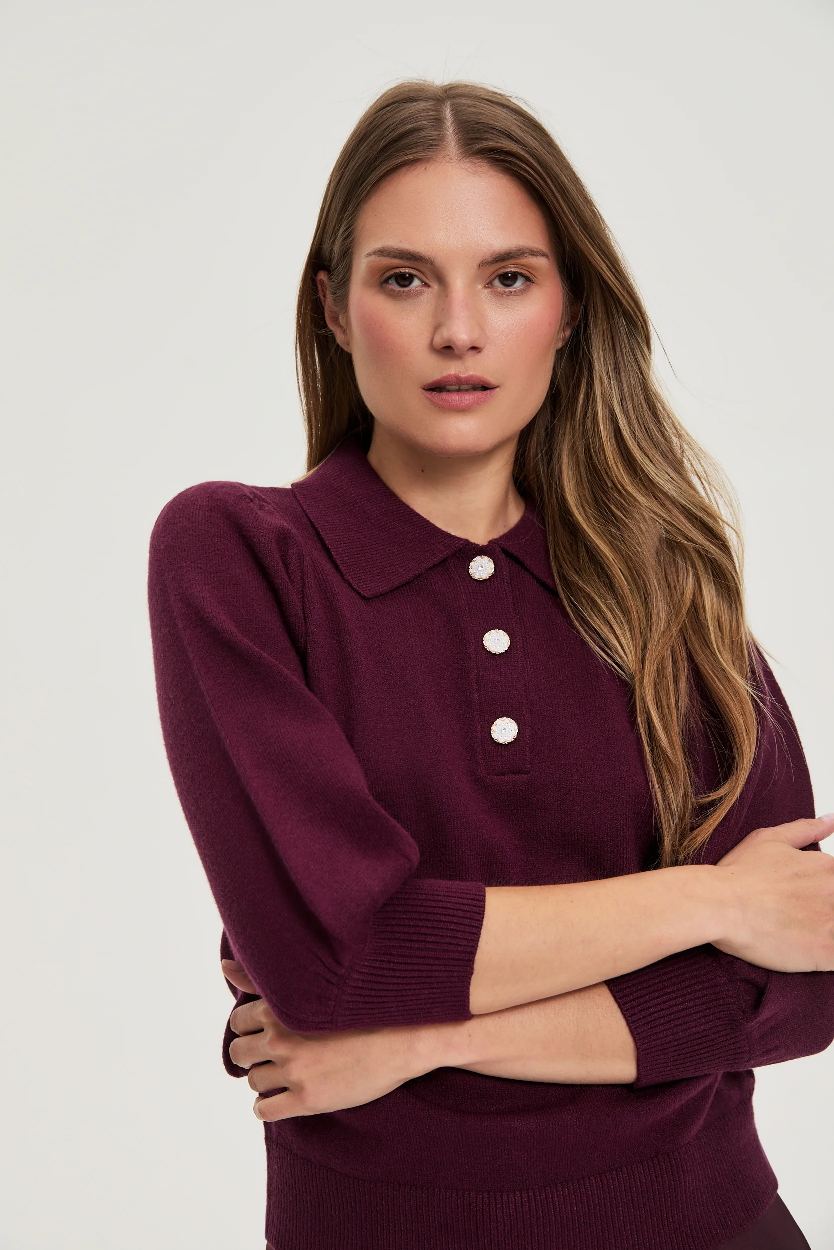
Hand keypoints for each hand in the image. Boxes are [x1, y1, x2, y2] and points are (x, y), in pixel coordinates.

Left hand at [220, 960, 444, 1119]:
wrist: (403, 1037)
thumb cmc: (360, 1006)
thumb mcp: (310, 986)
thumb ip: (261, 979)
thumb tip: (222, 966)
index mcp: (279, 1008)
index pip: (237, 1022)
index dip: (252, 1027)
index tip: (270, 1029)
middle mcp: (280, 1040)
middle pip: (240, 1053)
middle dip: (255, 1054)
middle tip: (279, 1053)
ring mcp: (293, 1072)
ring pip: (253, 1082)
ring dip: (265, 1079)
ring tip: (289, 1072)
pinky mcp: (306, 1100)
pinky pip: (264, 1110)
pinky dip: (268, 1106)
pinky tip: (286, 1096)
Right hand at [713, 814, 833, 970]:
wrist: (718, 905)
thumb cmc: (739, 873)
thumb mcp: (770, 839)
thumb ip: (806, 829)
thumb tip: (832, 820)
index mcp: (828, 867)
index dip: (819, 893)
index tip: (800, 899)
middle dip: (822, 910)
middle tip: (794, 915)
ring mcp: (833, 924)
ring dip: (824, 929)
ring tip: (799, 931)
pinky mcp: (825, 953)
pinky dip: (826, 955)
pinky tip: (805, 949)